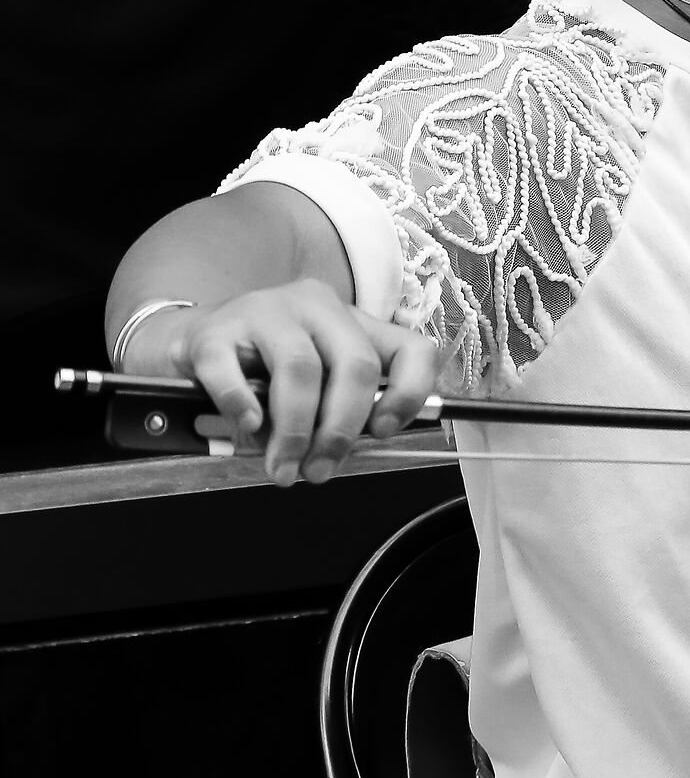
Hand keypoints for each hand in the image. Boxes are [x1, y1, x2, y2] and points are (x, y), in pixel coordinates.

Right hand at [127, 281, 438, 485]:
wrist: (190, 345)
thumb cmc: (263, 373)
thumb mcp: (316, 386)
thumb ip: (339, 411)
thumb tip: (342, 452)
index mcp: (351, 323)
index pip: (411, 349)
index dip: (409, 394)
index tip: (385, 431)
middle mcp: (315, 307)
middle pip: (355, 365)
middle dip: (342, 430)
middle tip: (320, 470)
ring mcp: (263, 311)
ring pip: (300, 369)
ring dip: (296, 431)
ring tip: (284, 467)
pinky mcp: (213, 331)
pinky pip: (232, 370)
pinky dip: (243, 406)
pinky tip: (248, 426)